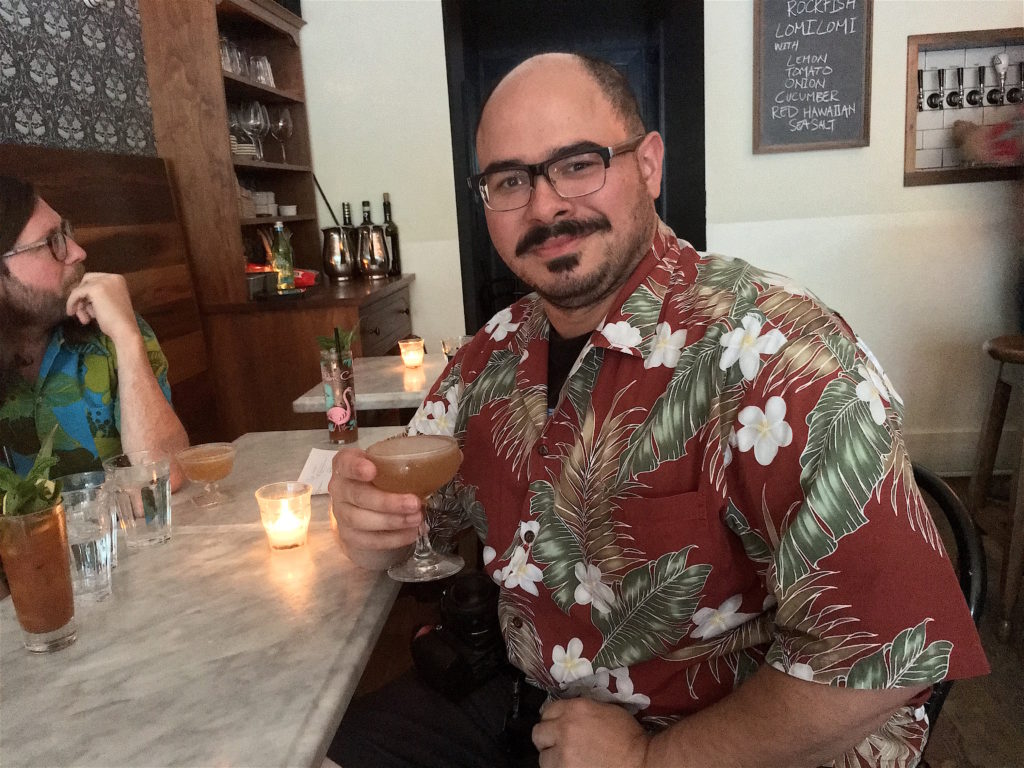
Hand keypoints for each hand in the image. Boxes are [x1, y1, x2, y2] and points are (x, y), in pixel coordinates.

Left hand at [64, 272, 138, 344]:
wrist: (125, 330)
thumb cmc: (119, 322)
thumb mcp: (109, 304)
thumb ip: (99, 297)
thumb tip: (81, 297)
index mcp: (118, 279)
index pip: (95, 280)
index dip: (88, 293)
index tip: (86, 308)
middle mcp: (112, 277)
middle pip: (87, 281)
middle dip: (82, 296)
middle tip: (80, 312)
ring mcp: (103, 281)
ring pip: (81, 288)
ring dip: (78, 303)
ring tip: (84, 318)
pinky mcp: (95, 288)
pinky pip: (76, 293)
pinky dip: (72, 302)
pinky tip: (72, 313)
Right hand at [328, 446, 423, 564]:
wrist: (363, 507)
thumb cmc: (380, 480)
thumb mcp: (388, 466)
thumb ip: (408, 464)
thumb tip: (449, 461)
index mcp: (346, 466)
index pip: (345, 463)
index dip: (356, 467)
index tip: (372, 470)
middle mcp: (340, 489)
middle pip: (358, 496)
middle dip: (387, 501)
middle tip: (414, 503)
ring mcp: (341, 514)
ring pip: (361, 520)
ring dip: (392, 521)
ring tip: (417, 519)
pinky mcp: (349, 535)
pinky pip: (369, 540)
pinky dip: (392, 539)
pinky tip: (412, 533)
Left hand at [532, 698, 649, 767]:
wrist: (639, 762)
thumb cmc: (628, 736)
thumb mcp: (605, 710)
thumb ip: (581, 710)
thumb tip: (566, 715)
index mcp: (576, 708)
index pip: (547, 711)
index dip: (553, 720)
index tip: (558, 727)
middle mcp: (564, 728)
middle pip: (538, 733)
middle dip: (547, 739)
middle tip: (558, 745)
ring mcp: (563, 753)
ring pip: (542, 757)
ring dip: (552, 758)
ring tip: (566, 761)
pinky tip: (571, 767)